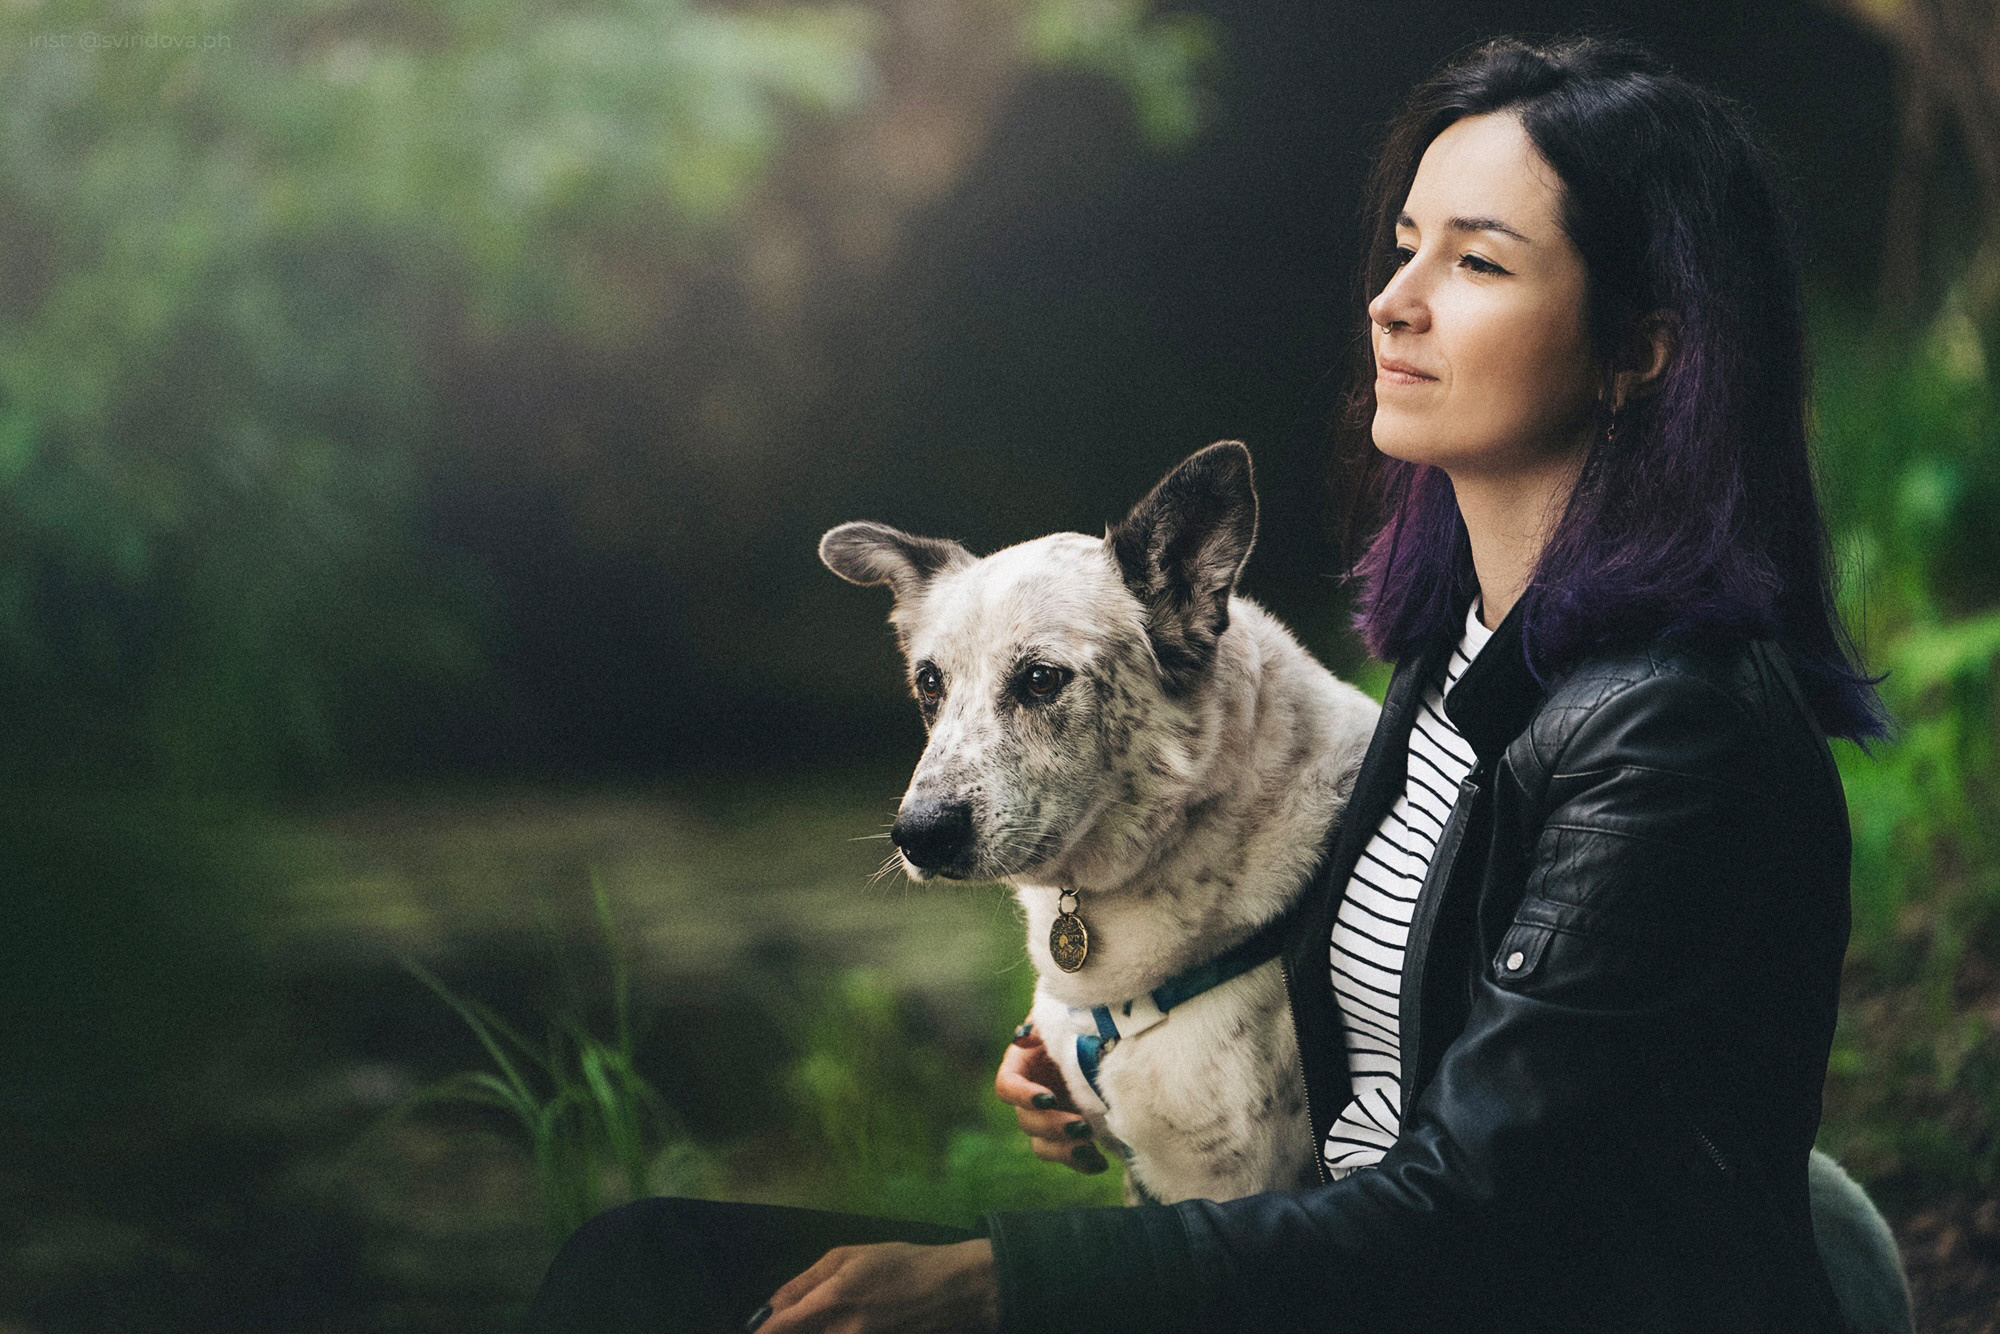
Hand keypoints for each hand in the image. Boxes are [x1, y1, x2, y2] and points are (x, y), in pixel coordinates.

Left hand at [753, 1239, 996, 1332]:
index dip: (764, 1332)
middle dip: (787, 1333)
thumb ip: (806, 1280)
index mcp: (834, 1297)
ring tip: (809, 1323)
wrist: (950, 1290)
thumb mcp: (850, 1255)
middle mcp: (843, 1330)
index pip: (784, 1326)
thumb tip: (772, 1304)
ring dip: (810, 1333)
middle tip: (781, 1326)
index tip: (754, 1332)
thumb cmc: (899, 1263)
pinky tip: (832, 1327)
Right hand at [992, 1018, 1107, 1174]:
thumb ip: (1045, 1026)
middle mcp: (1032, 1095)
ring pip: (1041, 1146)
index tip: (1048, 1099)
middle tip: (1081, 1126)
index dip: (1023, 1096)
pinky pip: (1067, 1157)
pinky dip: (1083, 1163)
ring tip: (1090, 1148)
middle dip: (1052, 1127)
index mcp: (1023, 1065)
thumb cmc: (1084, 1023)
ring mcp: (1050, 1118)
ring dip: (1064, 1150)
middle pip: (1026, 1121)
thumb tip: (1024, 1037)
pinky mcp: (1070, 1136)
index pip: (1007, 1086)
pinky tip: (1100, 1162)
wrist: (1113, 1041)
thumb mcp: (1065, 1018)